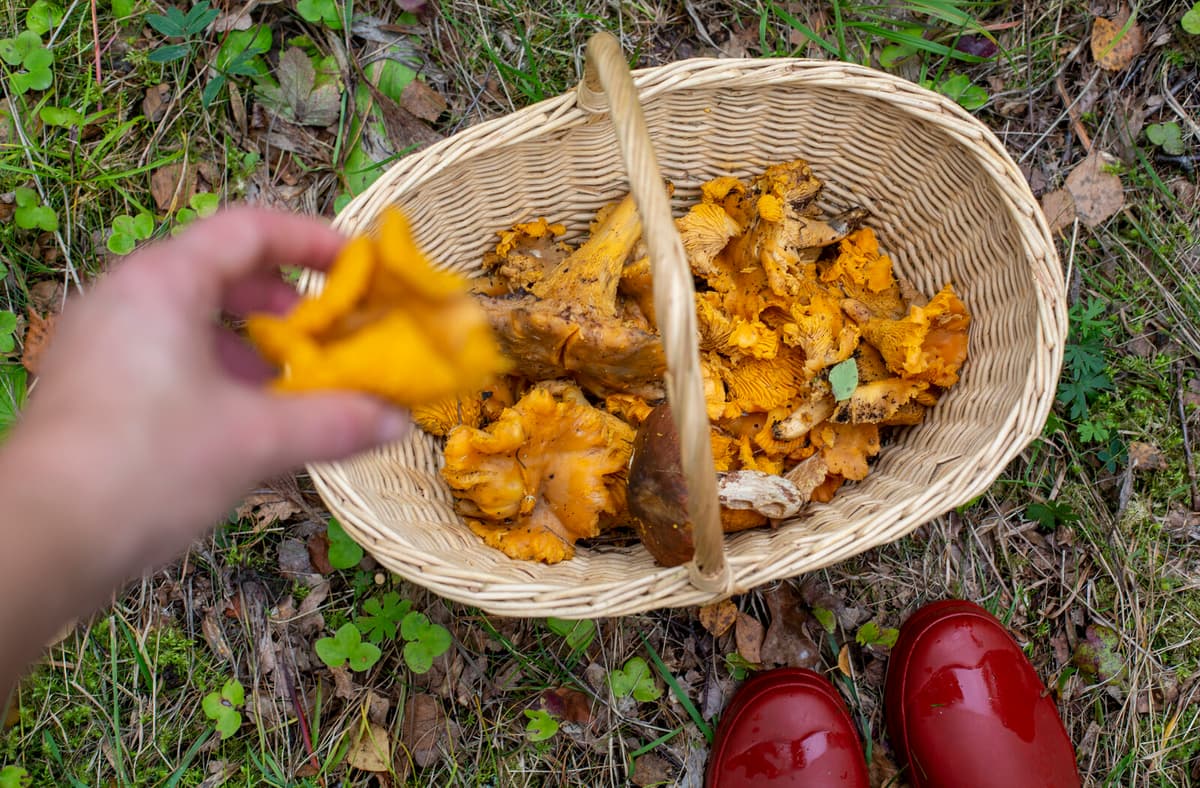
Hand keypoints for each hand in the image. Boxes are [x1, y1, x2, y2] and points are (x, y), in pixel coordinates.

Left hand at [2, 208, 407, 585]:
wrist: (40, 539)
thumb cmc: (145, 466)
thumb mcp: (255, 439)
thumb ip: (334, 422)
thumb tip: (397, 420)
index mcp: (164, 282)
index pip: (249, 228)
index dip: (313, 241)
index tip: (359, 269)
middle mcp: (128, 296)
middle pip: (223, 272)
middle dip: (288, 303)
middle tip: (333, 336)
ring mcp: (104, 341)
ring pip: (197, 320)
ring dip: (256, 346)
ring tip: (297, 387)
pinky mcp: (95, 385)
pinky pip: (171, 356)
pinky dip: (220, 374)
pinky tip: (249, 424)